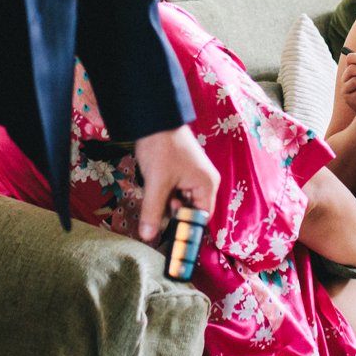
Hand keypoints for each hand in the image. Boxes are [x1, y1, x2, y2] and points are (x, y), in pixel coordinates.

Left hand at [128, 125, 219, 243]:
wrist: (154, 117)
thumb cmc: (162, 147)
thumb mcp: (156, 183)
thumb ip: (153, 212)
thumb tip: (148, 236)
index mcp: (207, 185)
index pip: (201, 218)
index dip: (186, 228)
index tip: (170, 237)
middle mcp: (204, 182)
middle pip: (190, 210)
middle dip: (173, 212)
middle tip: (158, 205)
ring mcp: (193, 176)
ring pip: (180, 201)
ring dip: (166, 202)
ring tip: (155, 189)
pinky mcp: (182, 171)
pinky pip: (175, 191)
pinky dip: (163, 193)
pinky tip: (155, 184)